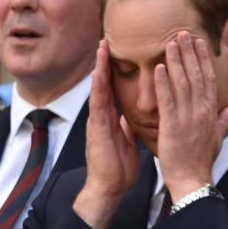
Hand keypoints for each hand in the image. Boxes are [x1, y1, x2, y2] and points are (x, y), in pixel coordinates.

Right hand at [73, 39, 139, 228]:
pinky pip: (97, 104)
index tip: (117, 53)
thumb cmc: (118, 170)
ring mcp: (97, 122)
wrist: (108, 189)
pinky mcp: (97, 129)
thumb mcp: (127, 143)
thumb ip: (127, 128)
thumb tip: (130, 118)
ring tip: (101, 47)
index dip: (114, 71)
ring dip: (99, 68)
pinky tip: (98, 73)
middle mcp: (102, 117)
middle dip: (104, 62)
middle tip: (106, 40)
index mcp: (111, 120)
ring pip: (98, 89)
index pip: (113, 90)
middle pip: (103, 84)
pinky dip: (97, 88)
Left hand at [156, 32, 227, 202]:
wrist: (192, 180)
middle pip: (196, 75)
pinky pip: (167, 100)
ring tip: (170, 43)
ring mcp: (187, 117)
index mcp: (211, 112)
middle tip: (182, 32)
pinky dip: (163, 82)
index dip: (202, 59)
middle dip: (189, 52)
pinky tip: (158, 67)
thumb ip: (225, 121)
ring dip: (176, 61)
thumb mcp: (218, 138)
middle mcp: (201, 111)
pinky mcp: (172, 125)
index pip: (208, 79)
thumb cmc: (202, 161)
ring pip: (181, 83)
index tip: (198, 42)